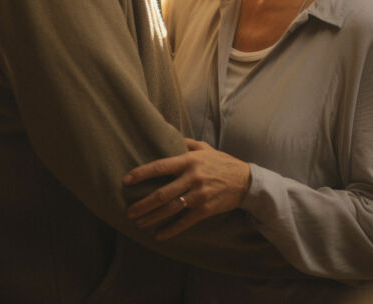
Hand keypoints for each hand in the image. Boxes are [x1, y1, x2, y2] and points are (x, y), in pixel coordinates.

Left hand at [123, 138, 250, 239]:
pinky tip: (159, 235)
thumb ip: (187, 143)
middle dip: (143, 204)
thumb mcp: (205, 148)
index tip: (126, 181)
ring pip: (170, 209)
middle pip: (162, 193)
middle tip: (129, 211)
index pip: (160, 166)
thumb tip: (168, 136)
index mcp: (190, 161)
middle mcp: (193, 178)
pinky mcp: (206, 209)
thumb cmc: (222, 163)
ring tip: (139, 223)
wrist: (246, 181)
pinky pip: (185, 222)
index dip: (142, 174)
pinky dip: (171, 230)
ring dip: (152, 218)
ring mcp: (199, 195)